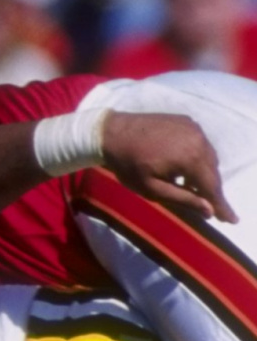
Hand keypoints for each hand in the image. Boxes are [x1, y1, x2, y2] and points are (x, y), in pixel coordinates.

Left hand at [103, 112, 236, 223]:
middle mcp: (198, 139)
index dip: (222, 205)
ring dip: (204, 173)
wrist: (110, 131)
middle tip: (213, 208)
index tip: (231, 220)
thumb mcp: (152, 188)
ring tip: (195, 189)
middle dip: (212, 191)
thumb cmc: (127, 163)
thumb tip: (209, 211)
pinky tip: (185, 167)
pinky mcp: (186, 121)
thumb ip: (182, 199)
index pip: (212, 187)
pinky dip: (197, 157)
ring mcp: (193, 127)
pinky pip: (200, 143)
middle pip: (212, 172)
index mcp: (191, 157)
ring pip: (208, 157)